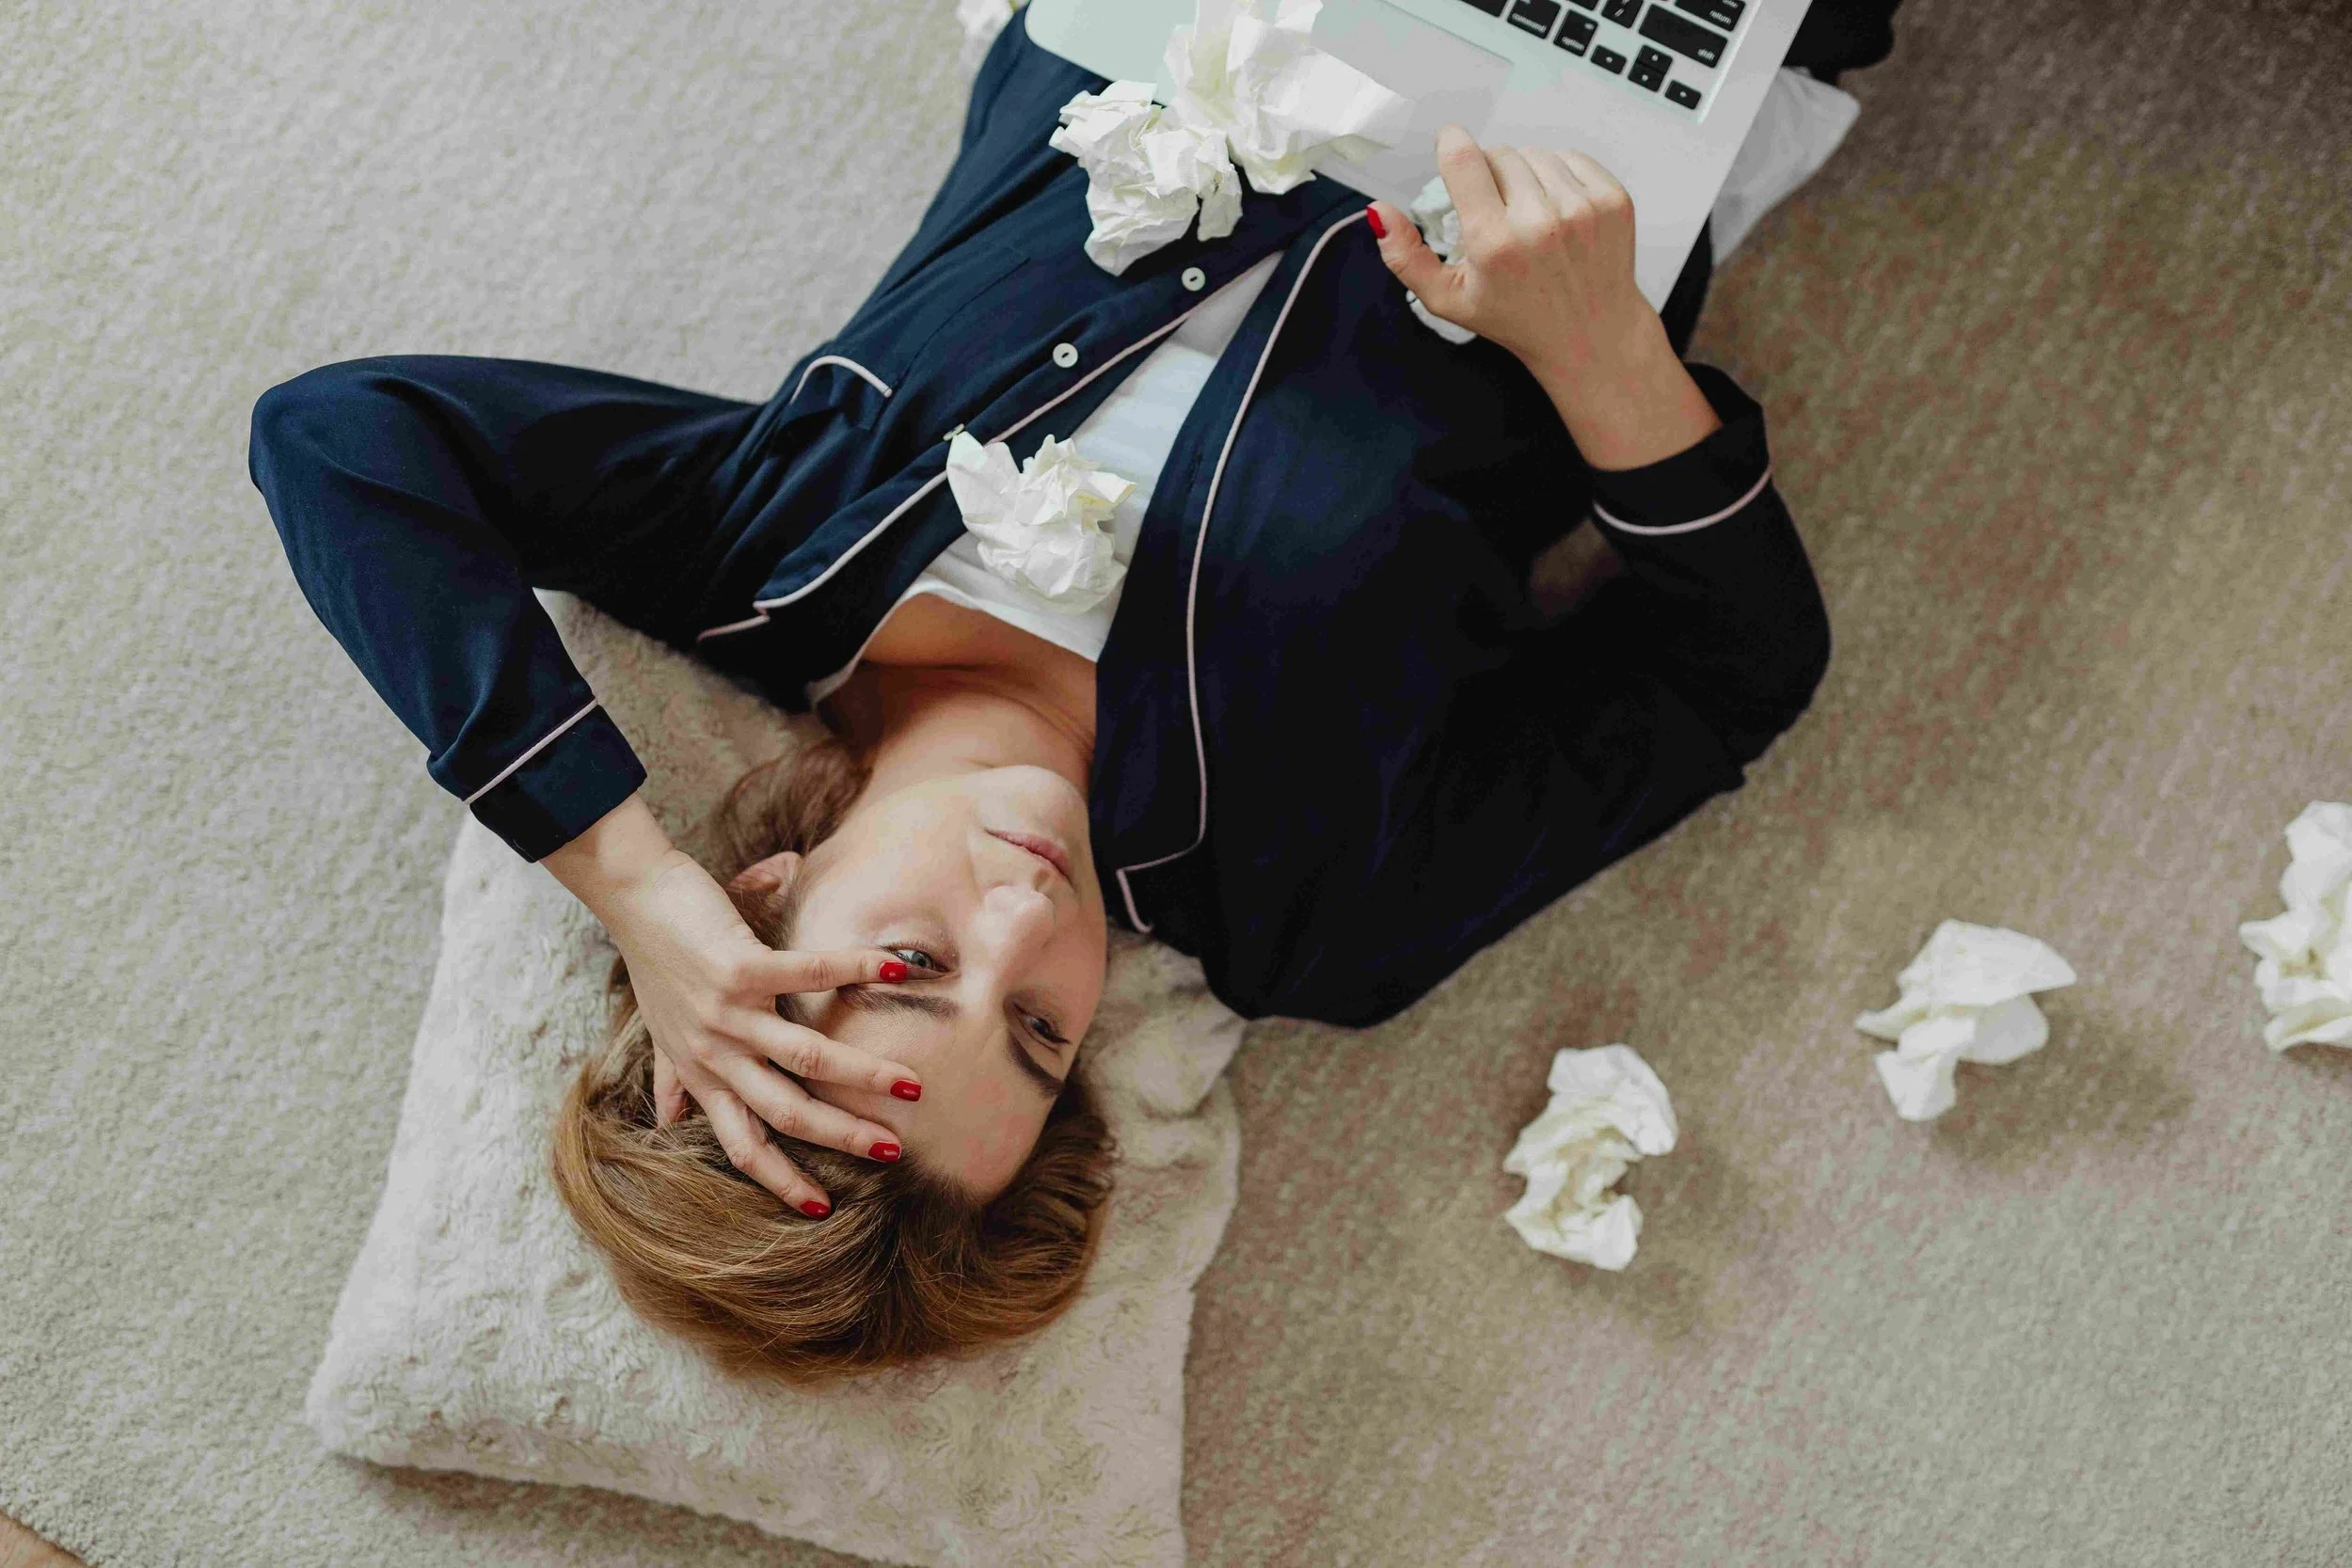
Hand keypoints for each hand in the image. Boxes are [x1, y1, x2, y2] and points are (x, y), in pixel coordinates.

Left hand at [545, 796, 919, 1214]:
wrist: (631, 898)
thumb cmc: (655, 961)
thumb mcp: (660, 1032)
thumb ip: (671, 1078)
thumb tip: (669, 1122)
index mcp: (702, 1073)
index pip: (742, 1144)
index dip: (780, 1180)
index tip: (822, 1209)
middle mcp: (714, 1053)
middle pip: (784, 1112)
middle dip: (842, 1137)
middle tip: (892, 1152)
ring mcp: (726, 1013)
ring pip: (804, 1058)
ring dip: (862, 1074)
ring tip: (910, 1084)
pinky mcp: (739, 967)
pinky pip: (808, 975)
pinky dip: (855, 971)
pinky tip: (896, 971)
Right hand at [1371, 125, 1653, 378]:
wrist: (1592, 337)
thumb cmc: (1517, 318)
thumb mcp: (1449, 300)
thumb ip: (1406, 257)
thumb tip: (1380, 212)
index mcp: (1494, 244)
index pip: (1464, 160)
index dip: (1452, 144)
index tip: (1450, 145)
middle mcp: (1540, 222)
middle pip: (1500, 154)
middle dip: (1490, 173)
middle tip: (1495, 210)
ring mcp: (1582, 209)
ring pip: (1535, 153)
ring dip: (1524, 173)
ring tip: (1526, 212)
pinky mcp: (1613, 201)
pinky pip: (1571, 157)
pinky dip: (1559, 174)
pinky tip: (1556, 208)